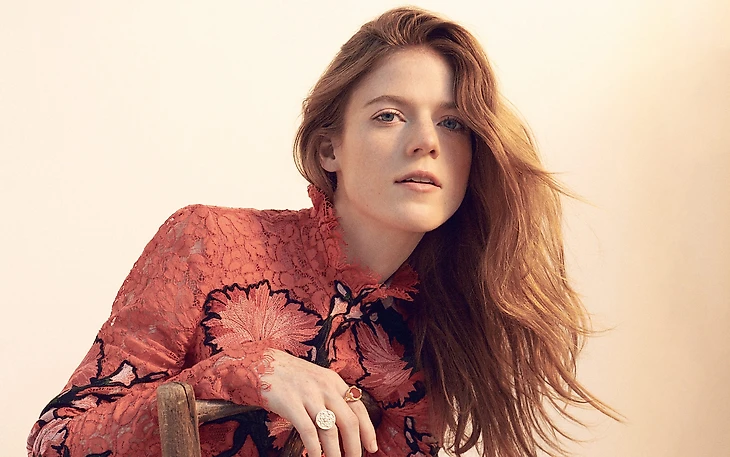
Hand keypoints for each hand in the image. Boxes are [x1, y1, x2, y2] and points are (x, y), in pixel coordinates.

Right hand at [260, 349, 377, 456]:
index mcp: (334, 381)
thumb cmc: (289, 375)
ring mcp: (308, 395)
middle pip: (349, 422)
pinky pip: (308, 431)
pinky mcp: (290, 404)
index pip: (359, 408)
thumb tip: (343, 424)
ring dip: (335, 453)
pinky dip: (315, 449)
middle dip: (354, 447)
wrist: (261, 362)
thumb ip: (330, 397)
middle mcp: (325, 387)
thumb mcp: (316, 380)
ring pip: (330, 430)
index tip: (372, 447)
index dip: (368, 430)